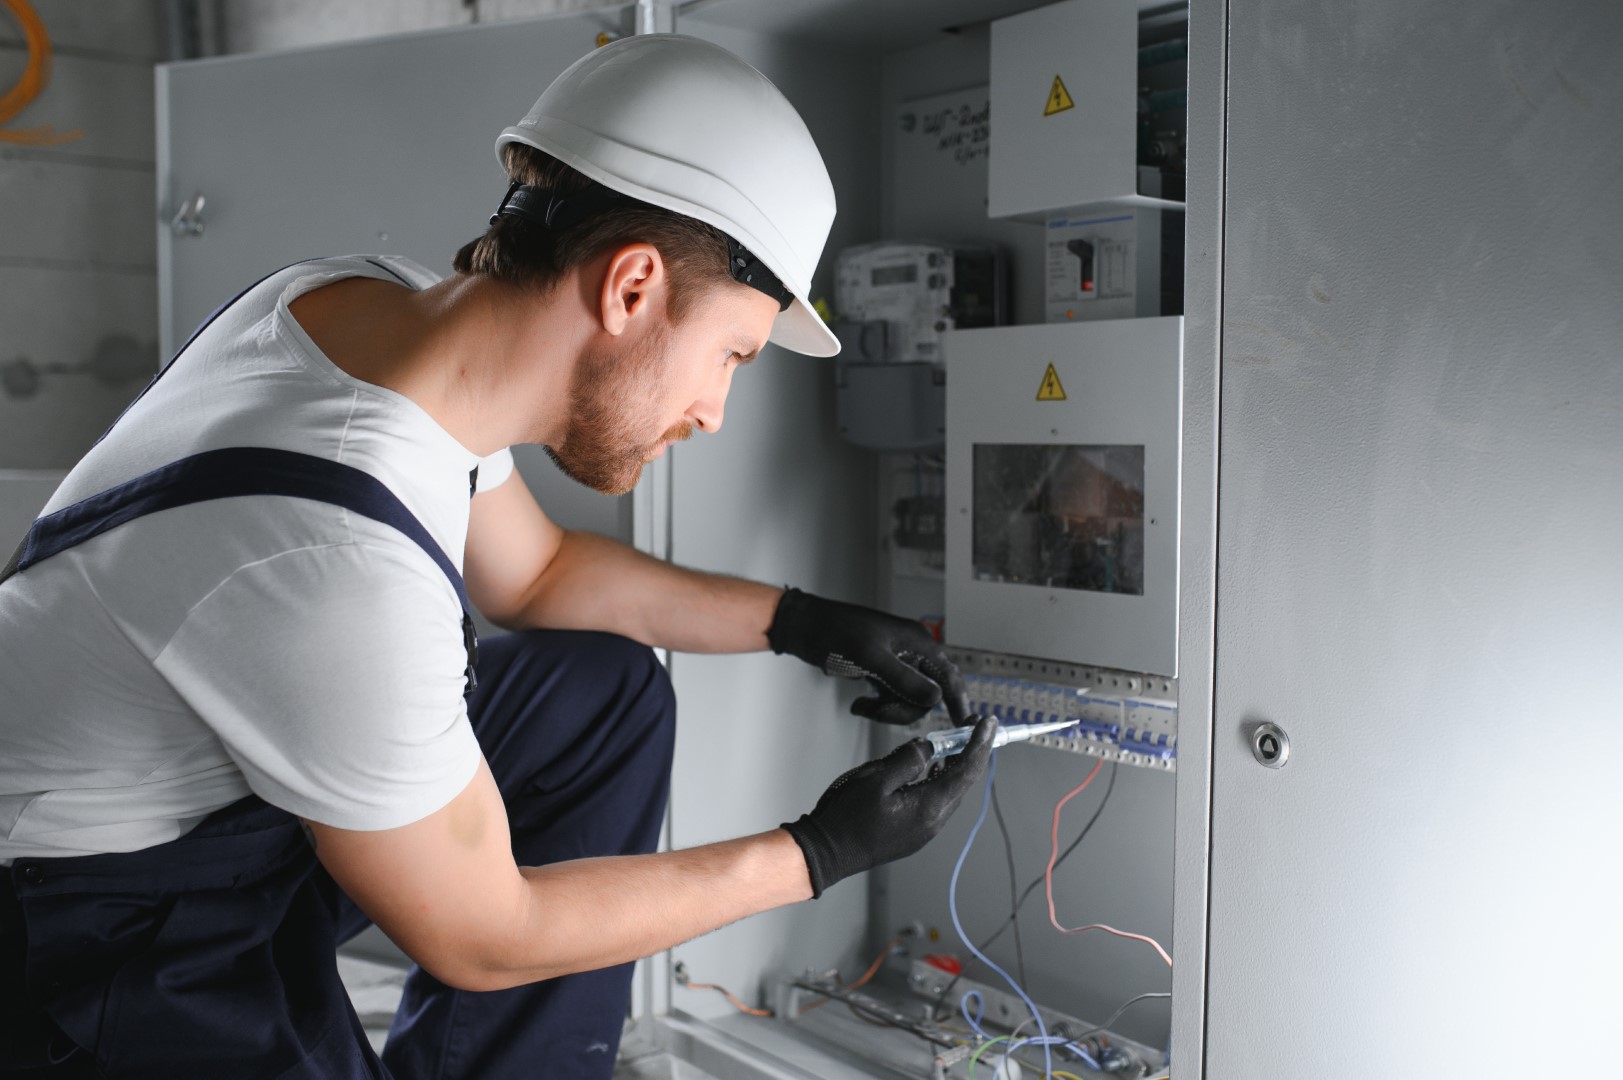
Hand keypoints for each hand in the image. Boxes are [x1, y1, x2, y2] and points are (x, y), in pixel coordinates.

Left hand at [766, 588, 969, 724]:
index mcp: (919, 644)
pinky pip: (892, 699)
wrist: (806, 628)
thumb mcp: (871, 658)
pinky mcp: (882, 673)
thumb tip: (935, 699)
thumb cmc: (837, 634)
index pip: (950, 679)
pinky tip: (858, 704)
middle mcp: (914, 654)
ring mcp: (898, 664)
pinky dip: (878, 707)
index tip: (966, 728)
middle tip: (875, 712)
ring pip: (908, 701)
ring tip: (861, 707)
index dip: (960, 704)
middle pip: (926, 697)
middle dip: (902, 711)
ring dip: (886, 711)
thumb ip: (904, 680)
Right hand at [781, 716, 994, 896]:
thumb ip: (907, 760)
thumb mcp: (875, 778)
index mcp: (929, 807)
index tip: (988, 723)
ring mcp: (924, 829)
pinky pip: (937, 800)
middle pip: (964, 782)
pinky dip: (942, 778)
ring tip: (957, 741)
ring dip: (957, 765)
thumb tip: (927, 748)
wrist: (826, 853)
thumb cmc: (846, 817)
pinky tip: (935, 766)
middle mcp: (933, 822)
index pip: (966, 771)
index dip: (980, 744)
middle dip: (973, 751)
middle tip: (976, 725)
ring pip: (951, 791)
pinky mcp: (914, 831)